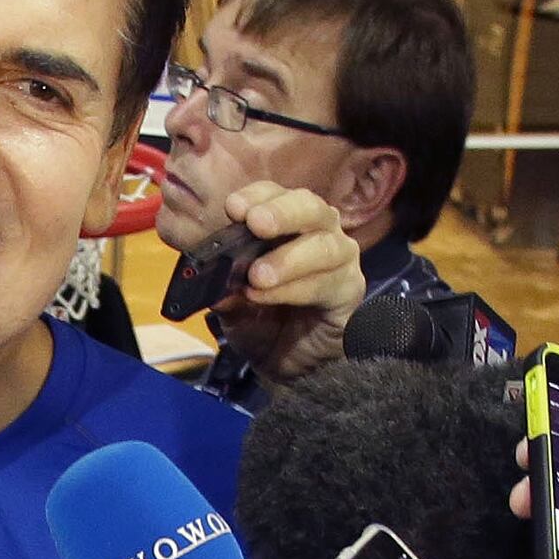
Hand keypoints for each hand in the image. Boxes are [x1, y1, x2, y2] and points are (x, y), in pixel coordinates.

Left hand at [203, 182, 366, 384]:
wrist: (286, 364)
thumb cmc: (261, 321)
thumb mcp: (232, 303)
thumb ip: (222, 286)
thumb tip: (208, 276)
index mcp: (286, 223)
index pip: (276, 195)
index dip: (257, 196)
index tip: (234, 208)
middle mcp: (319, 231)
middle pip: (310, 207)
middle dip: (281, 213)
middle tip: (255, 225)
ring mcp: (340, 258)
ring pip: (325, 245)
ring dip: (288, 259)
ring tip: (257, 277)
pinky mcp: (351, 290)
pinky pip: (329, 283)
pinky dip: (296, 288)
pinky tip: (269, 296)